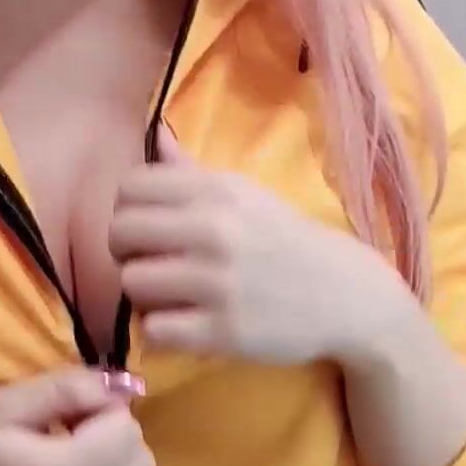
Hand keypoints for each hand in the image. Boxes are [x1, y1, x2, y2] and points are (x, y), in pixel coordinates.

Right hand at [0, 367, 155, 465]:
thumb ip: (66, 389)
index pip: (126, 432)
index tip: (66, 406)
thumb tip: (123, 384)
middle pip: (141, 463)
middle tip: (68, 427)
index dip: (102, 408)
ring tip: (65, 453)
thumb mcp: (1, 404)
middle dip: (114, 435)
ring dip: (113, 462)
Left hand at [110, 123, 403, 369]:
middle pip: (120, 234)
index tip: (146, 227)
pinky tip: (183, 324)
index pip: (130, 187)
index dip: (127, 209)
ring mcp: (217, 283)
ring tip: (168, 295)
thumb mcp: (245, 195)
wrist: (345, 294)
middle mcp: (214, 231)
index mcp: (216, 191)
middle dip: (126, 252)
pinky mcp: (223, 331)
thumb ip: (191, 171)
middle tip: (149, 263)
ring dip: (143, 294)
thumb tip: (153, 134)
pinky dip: (162, 331)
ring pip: (132, 283)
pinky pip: (155, 329)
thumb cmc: (285, 241)